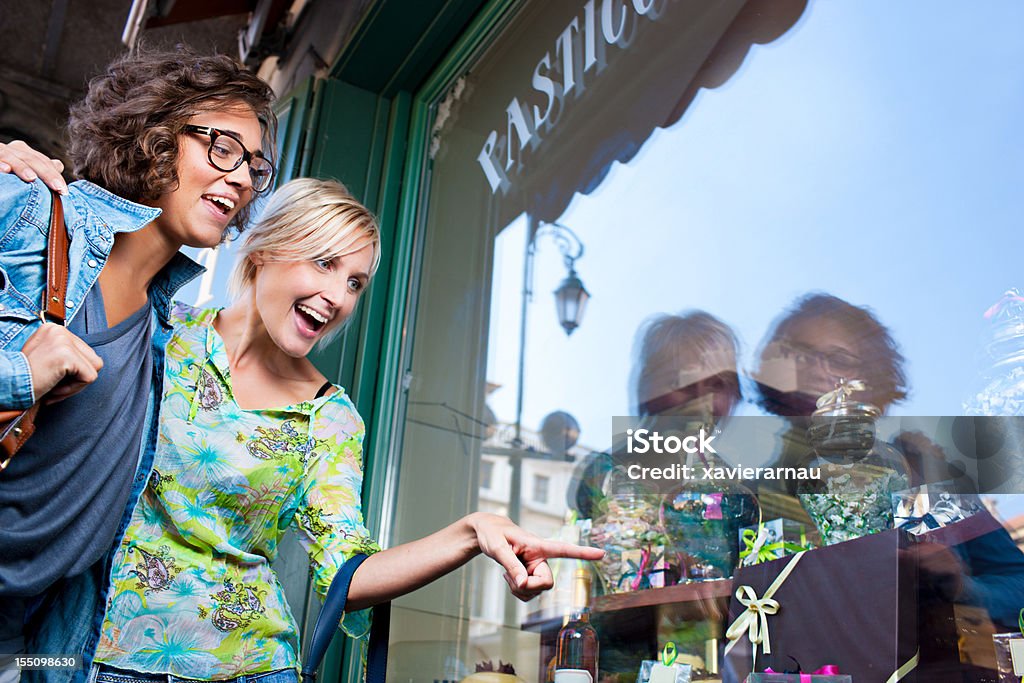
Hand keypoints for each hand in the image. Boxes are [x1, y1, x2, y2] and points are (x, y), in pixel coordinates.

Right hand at [0, 141, 67, 194]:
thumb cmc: (7, 170)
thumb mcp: (24, 168)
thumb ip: (40, 167)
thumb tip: (58, 165)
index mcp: (24, 152)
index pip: (44, 162)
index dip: (55, 175)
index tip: (64, 191)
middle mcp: (12, 149)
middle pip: (33, 159)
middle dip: (47, 174)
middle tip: (58, 188)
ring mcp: (1, 151)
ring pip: (14, 157)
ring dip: (22, 168)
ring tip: (32, 178)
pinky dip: (0, 163)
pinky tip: (5, 170)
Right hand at [22, 323, 102, 402]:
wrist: (6, 386)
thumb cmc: (25, 378)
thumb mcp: (47, 358)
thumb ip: (66, 354)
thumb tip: (94, 360)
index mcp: (53, 329)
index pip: (84, 352)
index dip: (73, 372)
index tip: (53, 381)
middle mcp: (59, 330)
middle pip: (92, 358)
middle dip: (77, 378)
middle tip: (54, 387)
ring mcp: (63, 340)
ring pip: (94, 367)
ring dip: (76, 385)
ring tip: (54, 388)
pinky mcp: (66, 354)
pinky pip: (89, 377)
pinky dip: (74, 389)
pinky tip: (53, 390)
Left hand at [469, 512, 603, 601]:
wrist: (487, 534)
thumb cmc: (493, 534)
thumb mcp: (498, 548)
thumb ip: (512, 566)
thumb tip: (523, 585)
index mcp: (538, 545)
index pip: (564, 549)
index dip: (583, 553)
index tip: (601, 553)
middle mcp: (542, 558)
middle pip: (546, 584)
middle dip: (527, 586)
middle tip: (509, 577)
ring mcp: (536, 569)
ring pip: (535, 592)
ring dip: (518, 589)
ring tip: (506, 573)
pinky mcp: (531, 576)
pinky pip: (528, 594)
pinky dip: (516, 590)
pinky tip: (509, 577)